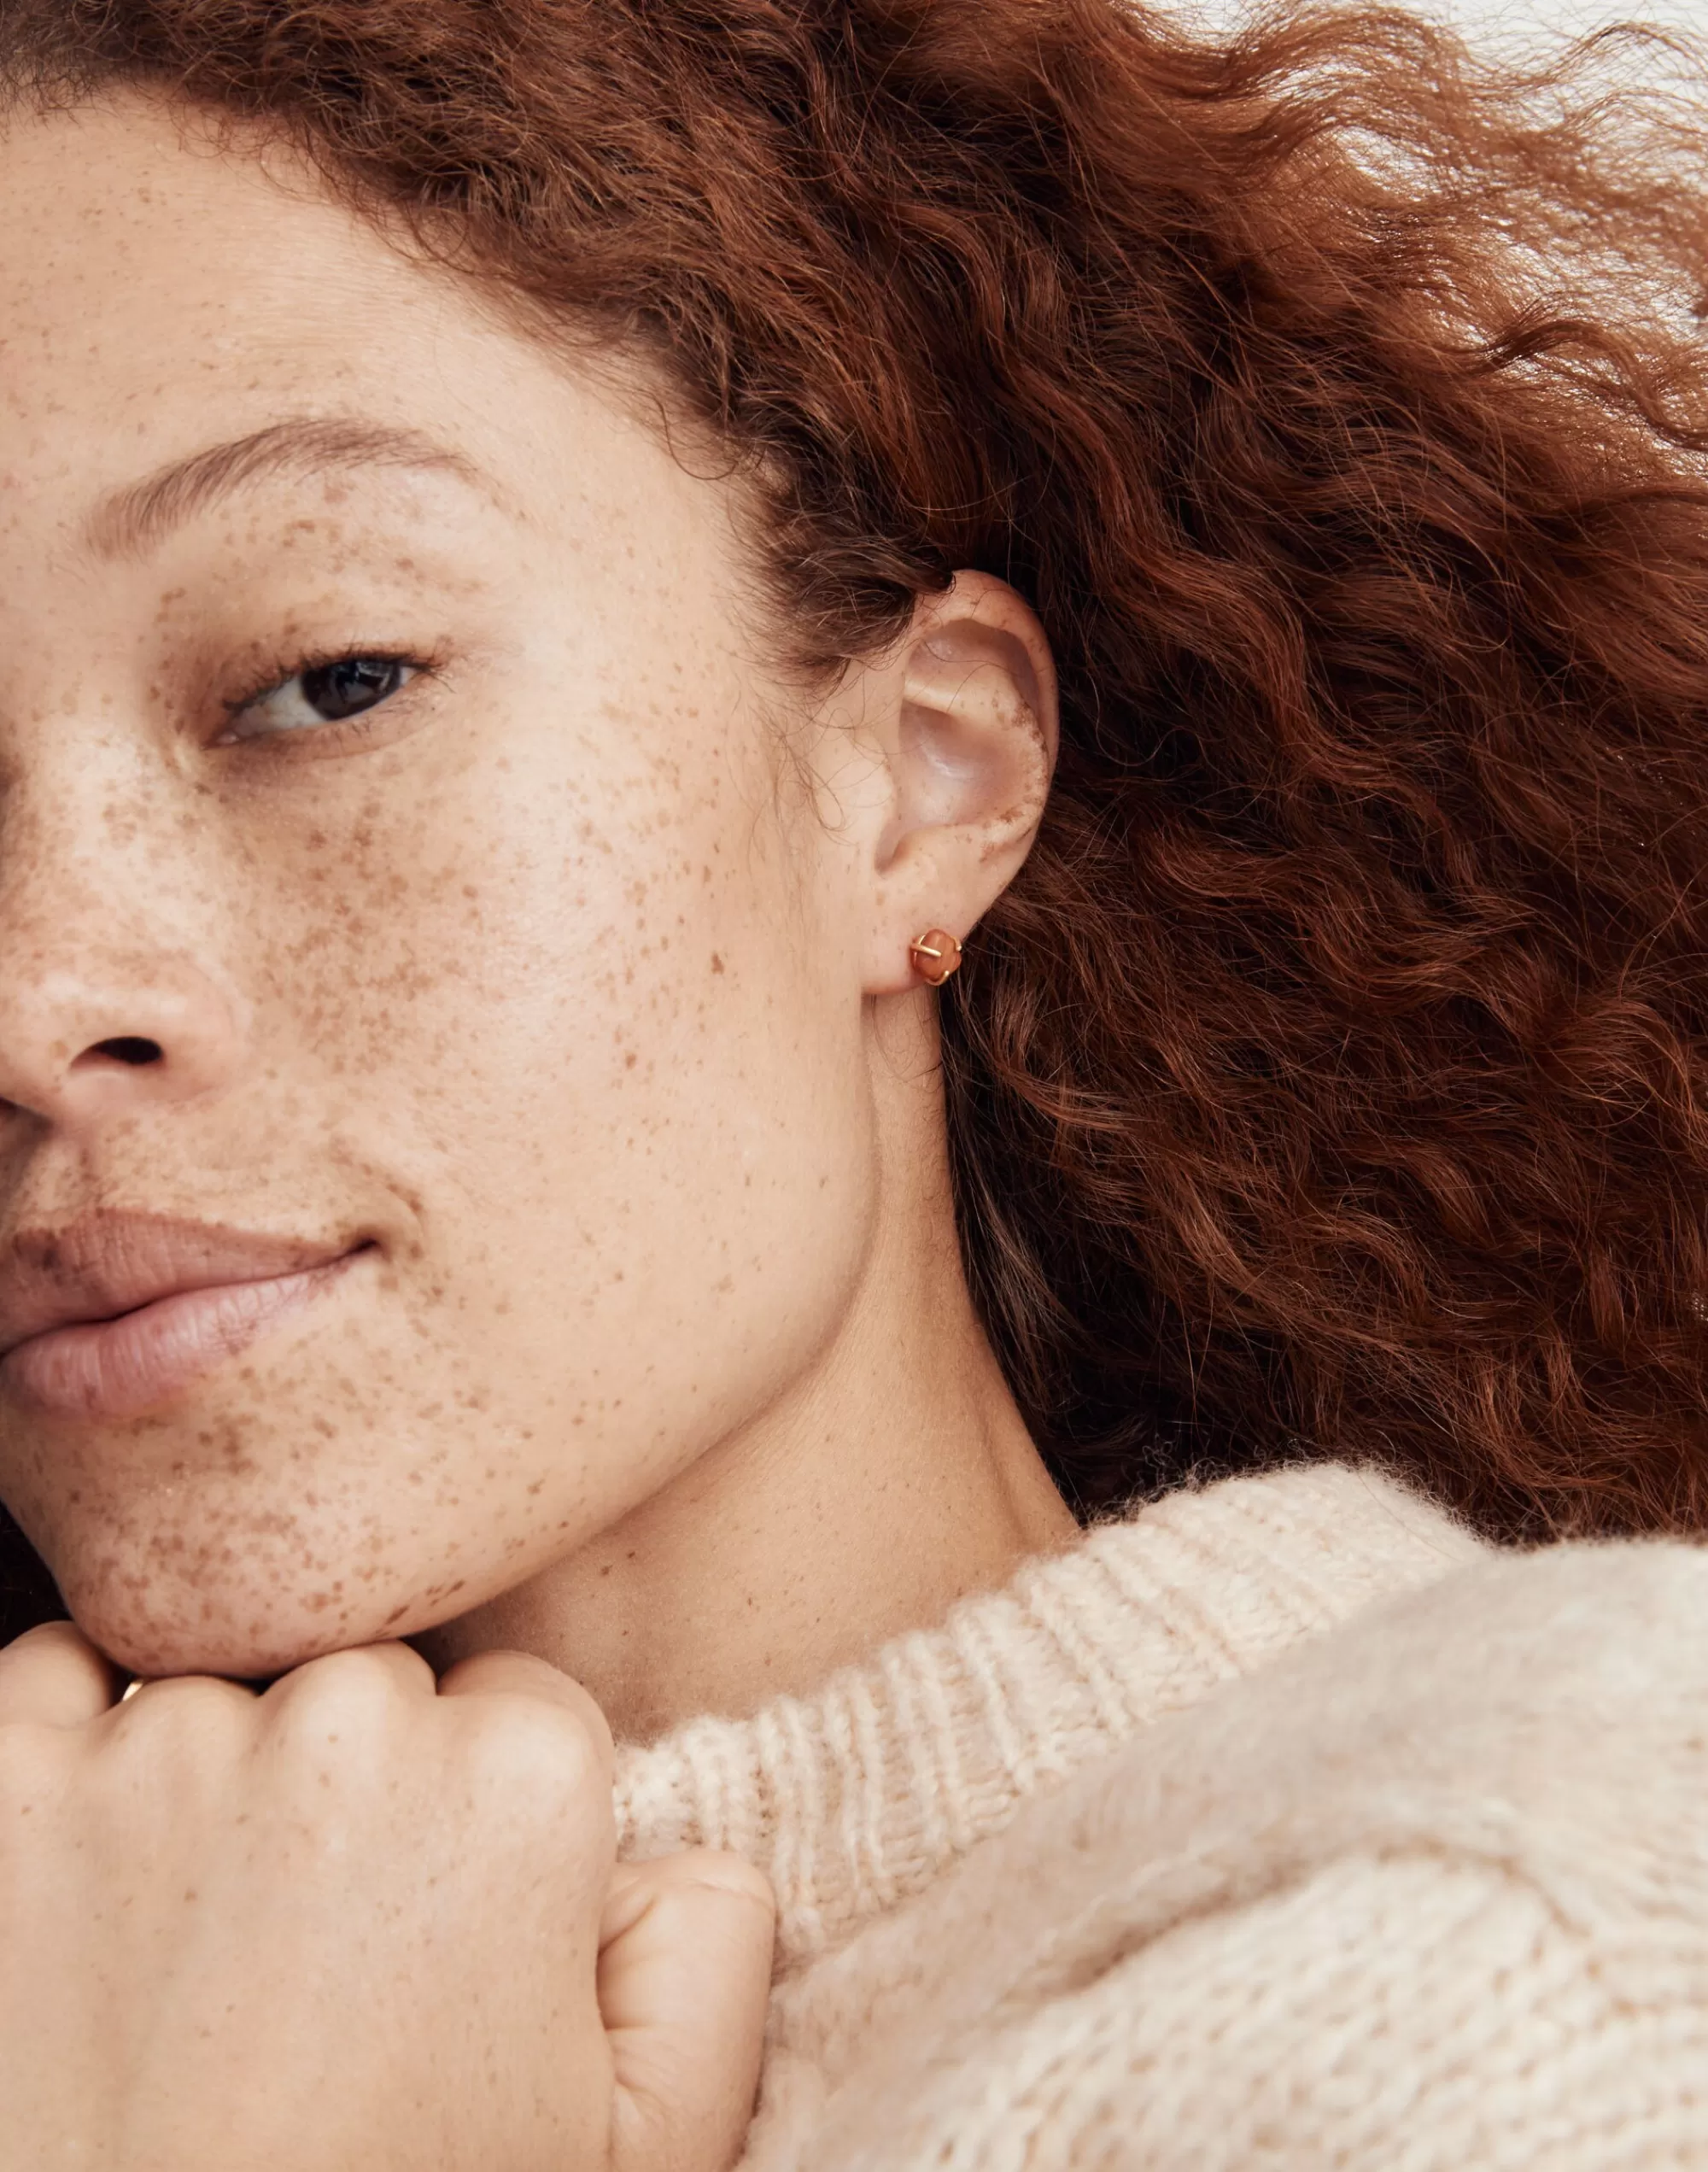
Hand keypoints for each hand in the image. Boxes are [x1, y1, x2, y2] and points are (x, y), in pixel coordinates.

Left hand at [0, 1622, 773, 2171]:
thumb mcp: (637, 2154)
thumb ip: (708, 1955)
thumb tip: (683, 1851)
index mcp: (519, 1784)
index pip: (520, 1717)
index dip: (484, 1834)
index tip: (438, 1941)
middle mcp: (350, 1721)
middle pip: (375, 1691)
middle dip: (358, 1799)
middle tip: (316, 1973)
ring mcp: (166, 1747)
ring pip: (227, 1692)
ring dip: (219, 1788)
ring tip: (198, 1970)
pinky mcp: (5, 1781)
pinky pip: (60, 1676)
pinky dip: (76, 1756)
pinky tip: (95, 1893)